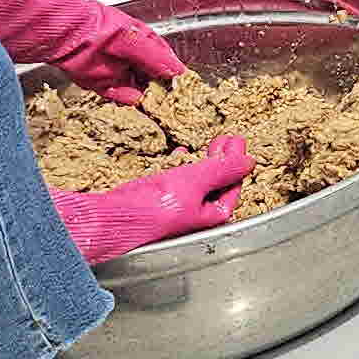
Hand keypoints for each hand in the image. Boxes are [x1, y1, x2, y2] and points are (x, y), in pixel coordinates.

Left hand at [0, 0, 185, 104]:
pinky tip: (131, 98)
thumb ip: (156, 57)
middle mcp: (132, 56)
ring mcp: (117, 70)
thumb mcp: (134, 40)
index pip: (165, 59)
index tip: (183, 86)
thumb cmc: (101, 27)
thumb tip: (178, 73)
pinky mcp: (102, 84)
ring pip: (138, 88)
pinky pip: (119, 95)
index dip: (174, 73)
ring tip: (154, 102)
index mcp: (144, 40)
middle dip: (161, 88)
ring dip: (145, 96)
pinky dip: (126, 98)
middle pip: (153, 76)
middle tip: (171, 100)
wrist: (65, 35)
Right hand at [50, 138, 248, 262]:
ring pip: (198, 184)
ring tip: (208, 146)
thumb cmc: (151, 208)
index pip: (233, 187)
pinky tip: (179, 156)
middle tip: (226, 140)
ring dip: (205, 163)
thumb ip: (222, 170)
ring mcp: (176, 211)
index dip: (237, 164)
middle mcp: (195, 217)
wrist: (110, 218)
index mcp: (210, 217)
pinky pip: (178, 183)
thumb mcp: (194, 182)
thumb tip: (248, 160)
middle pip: (217, 186)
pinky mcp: (157, 204)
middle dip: (223, 162)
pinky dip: (183, 167)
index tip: (237, 141)